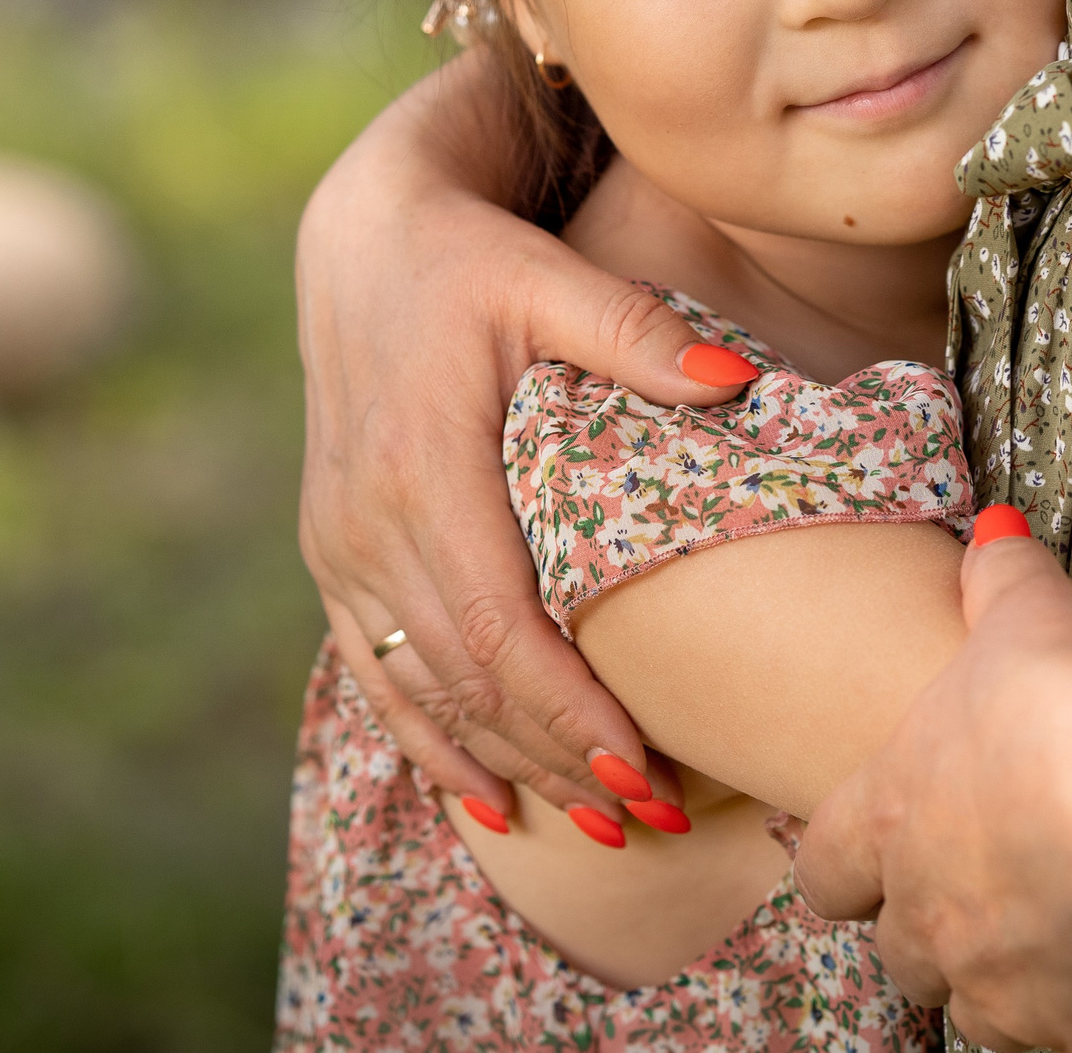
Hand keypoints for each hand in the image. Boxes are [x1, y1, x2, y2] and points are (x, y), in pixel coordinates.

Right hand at [296, 57, 738, 817]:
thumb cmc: (471, 258)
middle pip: (464, 680)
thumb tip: (739, 383)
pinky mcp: (332, 555)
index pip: (494, 623)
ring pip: (422, 692)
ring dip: (506, 768)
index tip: (640, 769)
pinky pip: (379, 673)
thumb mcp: (551, 279)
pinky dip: (432, 744)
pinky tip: (490, 801)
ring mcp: (338, 546)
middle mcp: (364, 522)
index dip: (563, 709)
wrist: (362, 240)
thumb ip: (636, 335)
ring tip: (601, 830)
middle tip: (653, 822)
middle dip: (557, 761)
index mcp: (420, 468)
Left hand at [796, 525, 1071, 1052]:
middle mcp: (924, 910)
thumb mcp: (1028, 612)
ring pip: (965, 1010)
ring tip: (1051, 941)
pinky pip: (1052, 1044)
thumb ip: (1000, 580)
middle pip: (897, 951)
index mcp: (888, 812)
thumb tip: (993, 535)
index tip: (876, 856)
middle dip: (932, 928)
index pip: (824, 868)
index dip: (848, 865)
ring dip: (996, 981)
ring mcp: (992, 980)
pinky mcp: (1069, 1033)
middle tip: (989, 892)